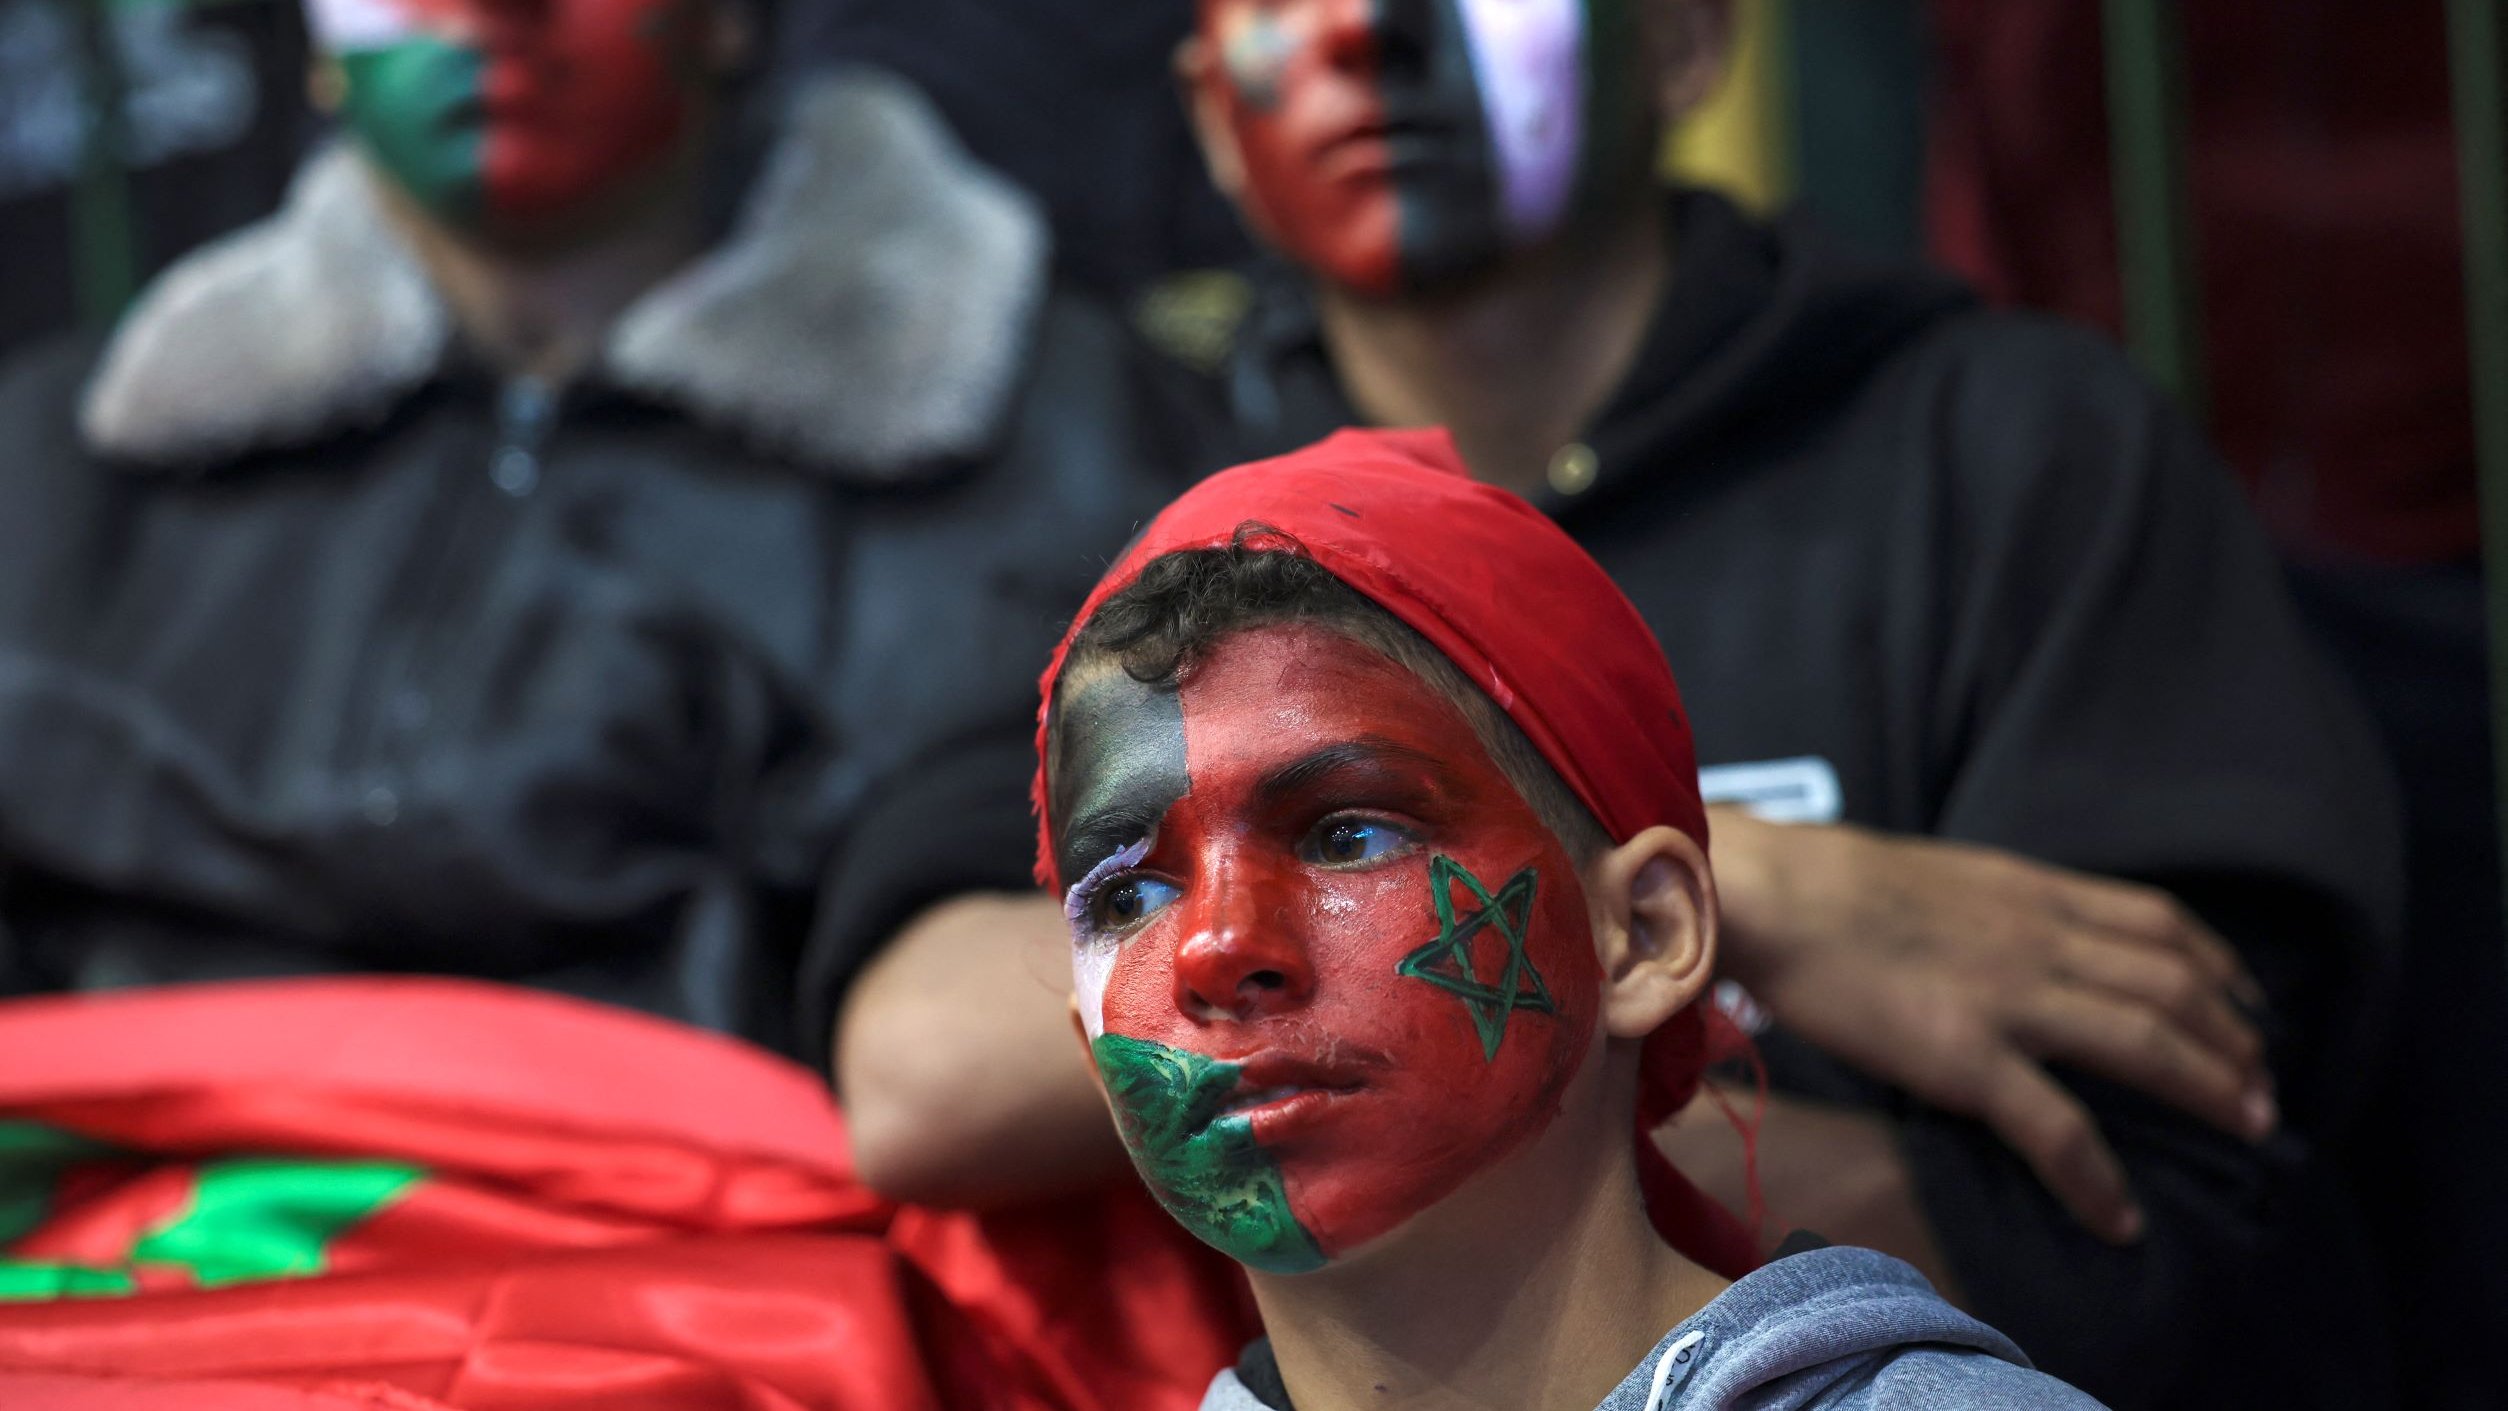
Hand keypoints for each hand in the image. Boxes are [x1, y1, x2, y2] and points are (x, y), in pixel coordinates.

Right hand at [1708, 809, 2272, 1243]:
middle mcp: (2039, 940)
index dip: (2220, 965)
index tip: (2246, 1002)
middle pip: (2174, 985)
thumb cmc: (1832, 886)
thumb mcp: (1943, 876)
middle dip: (2234, 1039)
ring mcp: (2008, 998)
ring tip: (2247, 1128)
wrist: (1773, 896)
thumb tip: (2023, 936)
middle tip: (2264, 1088)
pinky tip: (2120, 1218)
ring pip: (2145, 1044)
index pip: (2158, 922)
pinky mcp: (1965, 1057)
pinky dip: (2099, 1178)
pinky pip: (2055, 1127)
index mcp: (2031, 892)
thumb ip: (1999, 906)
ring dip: (2209, 1088)